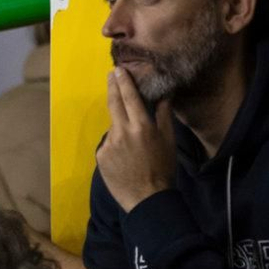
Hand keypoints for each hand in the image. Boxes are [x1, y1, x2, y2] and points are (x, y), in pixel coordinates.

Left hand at [96, 66, 175, 212]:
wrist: (148, 198)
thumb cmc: (163, 168)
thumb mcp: (168, 140)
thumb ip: (164, 115)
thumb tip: (164, 93)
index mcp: (141, 126)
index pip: (129, 96)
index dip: (123, 81)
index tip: (118, 69)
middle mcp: (122, 131)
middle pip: (113, 103)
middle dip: (112, 87)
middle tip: (111, 75)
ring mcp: (109, 143)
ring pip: (113, 125)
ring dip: (119, 123)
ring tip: (131, 136)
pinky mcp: (101, 155)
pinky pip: (108, 143)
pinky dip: (115, 144)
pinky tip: (125, 156)